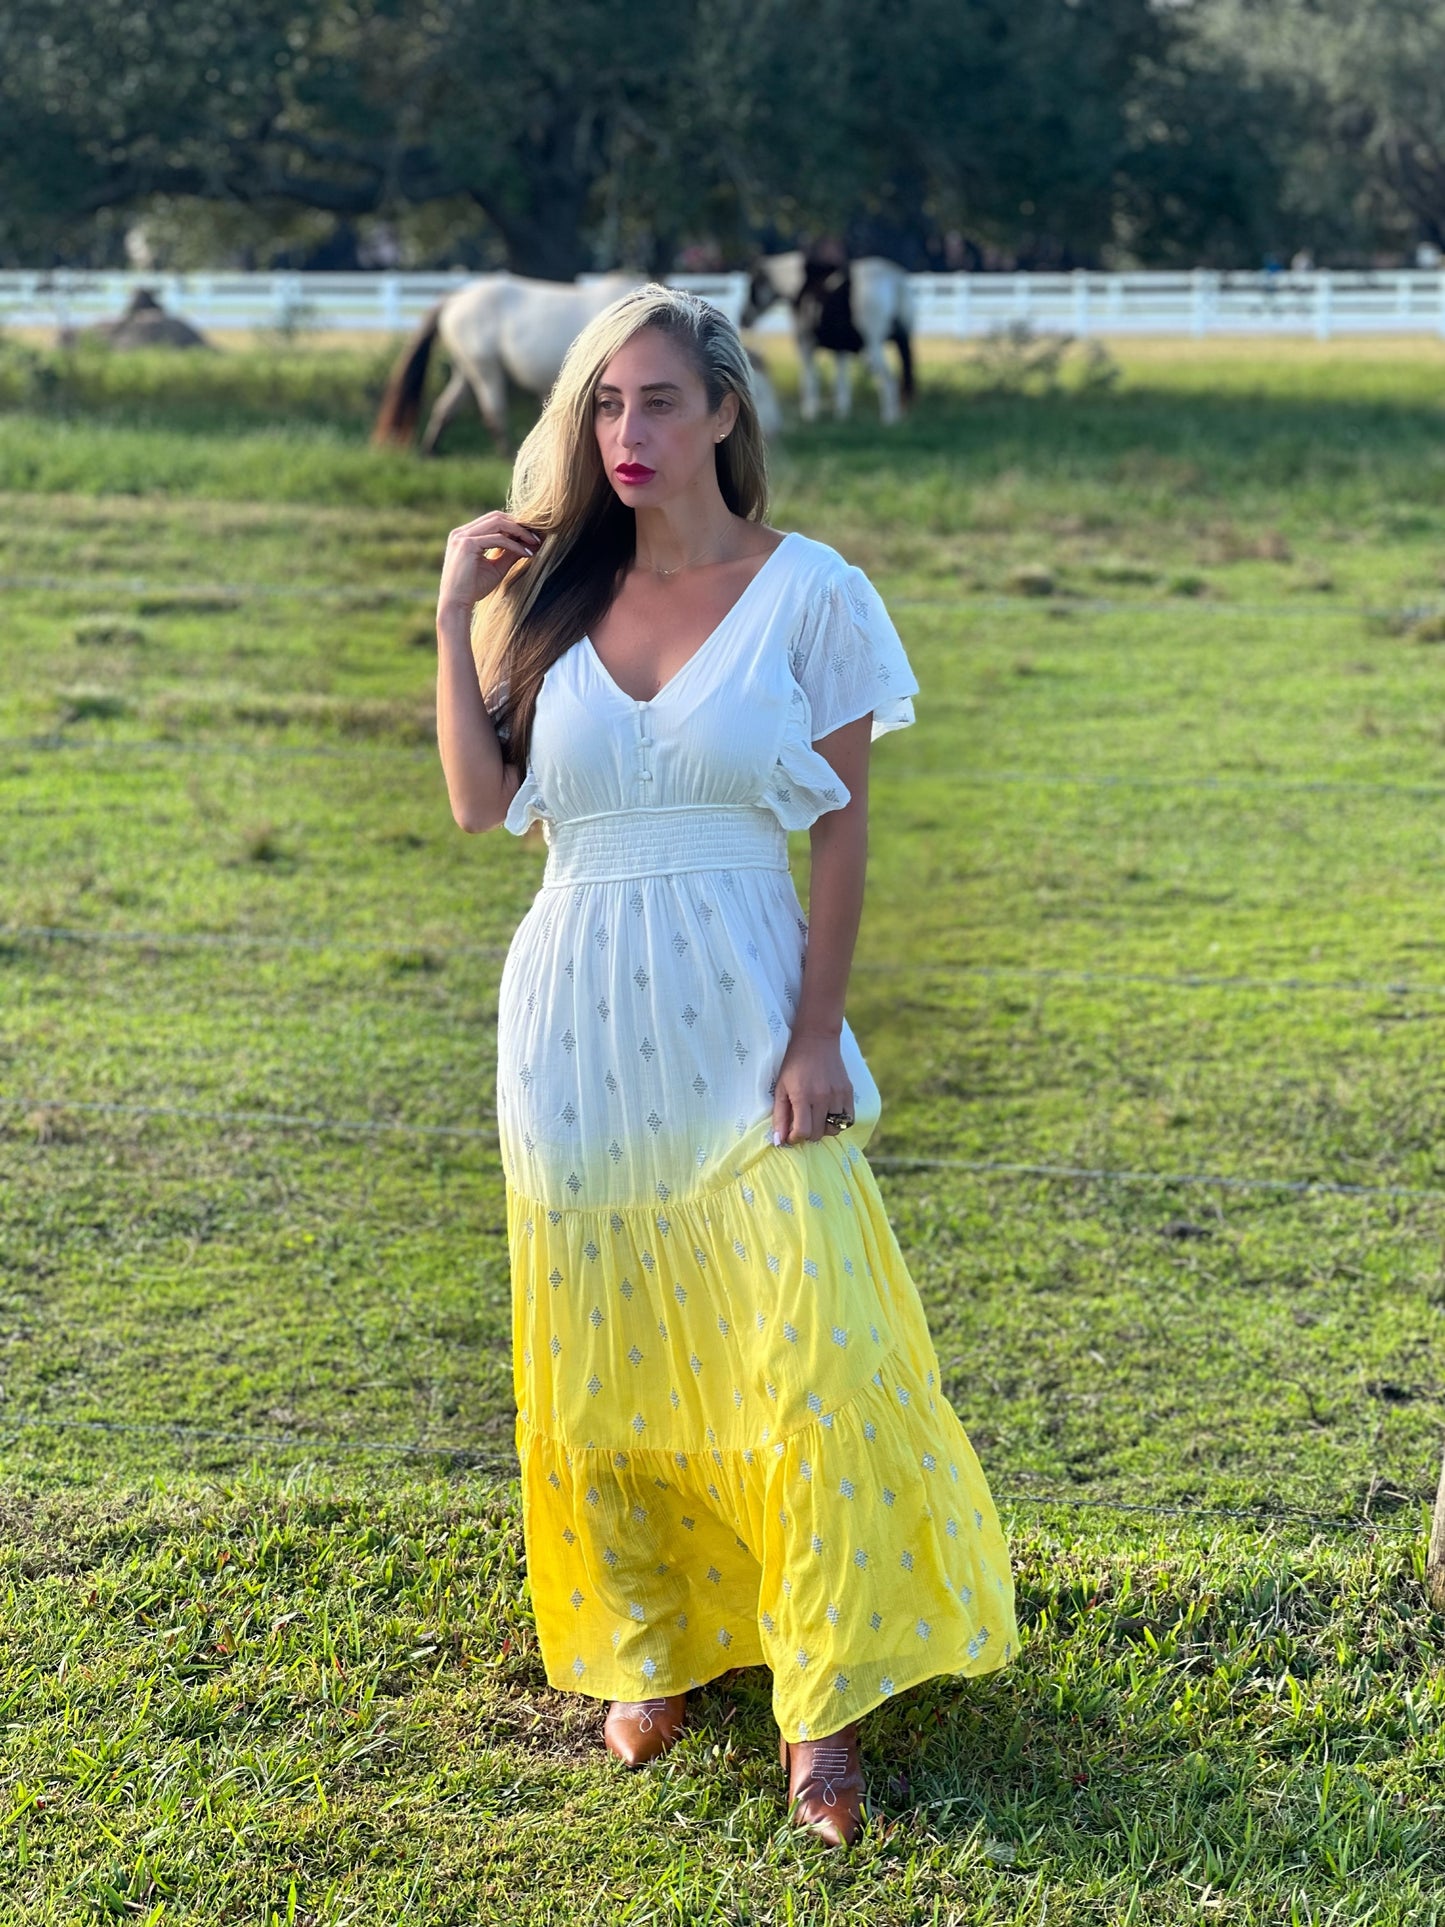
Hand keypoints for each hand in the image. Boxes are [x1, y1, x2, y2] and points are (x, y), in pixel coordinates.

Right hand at [436, 511, 540, 618]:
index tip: (532, 536)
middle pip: (496, 516)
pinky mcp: (467, 545)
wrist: (456, 605)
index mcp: (465, 535)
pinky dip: (514, 545)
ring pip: (498, 523)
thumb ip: (510, 553)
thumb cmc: (473, 589)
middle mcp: (461, 532)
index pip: (493, 520)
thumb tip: (530, 543)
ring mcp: (462, 537)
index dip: (514, 525)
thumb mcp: (496, 567)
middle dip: (518, 525)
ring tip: (534, 543)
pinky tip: (527, 553)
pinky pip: (497, 539)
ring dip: (519, 532)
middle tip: (536, 537)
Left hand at [771, 1029, 853, 1145]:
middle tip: (802, 1125)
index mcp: (803, 1096)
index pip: (803, 1132)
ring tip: (816, 1119)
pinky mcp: (848, 1092)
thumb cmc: (794, 1063)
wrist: (817, 1039)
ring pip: (834, 1130)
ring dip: (823, 1129)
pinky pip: (848, 1120)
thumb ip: (779, 1116)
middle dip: (807, 1135)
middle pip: (818, 1134)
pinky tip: (829, 1114)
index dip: (794, 1138)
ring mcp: (838, 1095)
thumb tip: (778, 1141)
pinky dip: (838, 1122)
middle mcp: (822, 1097)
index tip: (791, 1134)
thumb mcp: (781, 1088)